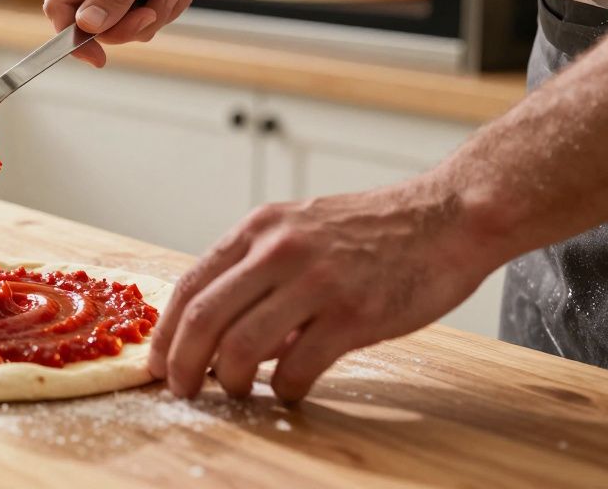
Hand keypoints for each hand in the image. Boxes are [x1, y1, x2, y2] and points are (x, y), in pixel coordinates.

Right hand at [42, 0, 240, 66]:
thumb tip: (86, 25)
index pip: (59, 2)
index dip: (72, 35)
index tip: (96, 58)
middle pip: (94, 21)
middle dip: (130, 21)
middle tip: (155, 12)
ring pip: (123, 22)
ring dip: (156, 12)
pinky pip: (145, 15)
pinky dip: (168, 5)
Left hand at [148, 178, 496, 400]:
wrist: (448, 217)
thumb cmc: (375, 231)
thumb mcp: (302, 231)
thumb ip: (259, 274)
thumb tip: (224, 333)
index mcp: (259, 228)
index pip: (190, 284)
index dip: (166, 331)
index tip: (159, 362)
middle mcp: (278, 250)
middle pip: (203, 317)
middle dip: (182, 364)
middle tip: (181, 390)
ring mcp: (315, 281)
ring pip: (240, 346)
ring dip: (229, 381)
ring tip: (236, 391)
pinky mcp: (352, 314)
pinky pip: (296, 367)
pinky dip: (283, 389)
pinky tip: (288, 390)